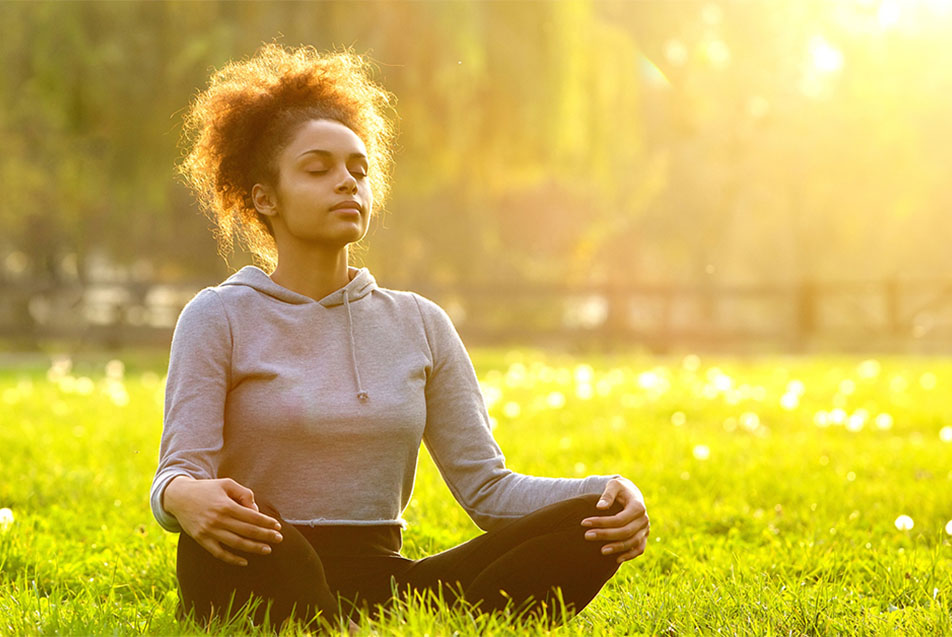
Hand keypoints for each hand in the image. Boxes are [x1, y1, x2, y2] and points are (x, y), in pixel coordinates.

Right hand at [163, 475, 283, 565]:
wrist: (179, 497)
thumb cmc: (207, 489)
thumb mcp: (227, 484)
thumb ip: (244, 494)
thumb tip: (255, 511)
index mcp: (226, 505)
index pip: (252, 517)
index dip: (267, 522)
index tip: (278, 526)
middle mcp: (218, 520)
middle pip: (247, 531)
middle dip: (265, 536)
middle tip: (279, 539)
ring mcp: (209, 532)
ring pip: (236, 543)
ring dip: (253, 548)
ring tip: (267, 550)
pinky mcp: (201, 540)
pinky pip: (219, 553)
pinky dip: (232, 559)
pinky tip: (244, 561)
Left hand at [581, 476, 648, 563]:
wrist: (630, 493)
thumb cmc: (619, 489)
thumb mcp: (613, 485)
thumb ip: (608, 494)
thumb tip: (600, 507)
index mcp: (637, 506)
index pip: (619, 519)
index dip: (602, 522)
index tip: (584, 522)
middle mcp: (644, 519)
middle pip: (625, 532)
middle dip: (605, 535)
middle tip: (587, 536)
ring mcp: (645, 529)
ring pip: (632, 542)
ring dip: (617, 548)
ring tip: (601, 551)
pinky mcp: (644, 536)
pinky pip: (639, 549)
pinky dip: (629, 555)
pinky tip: (616, 559)